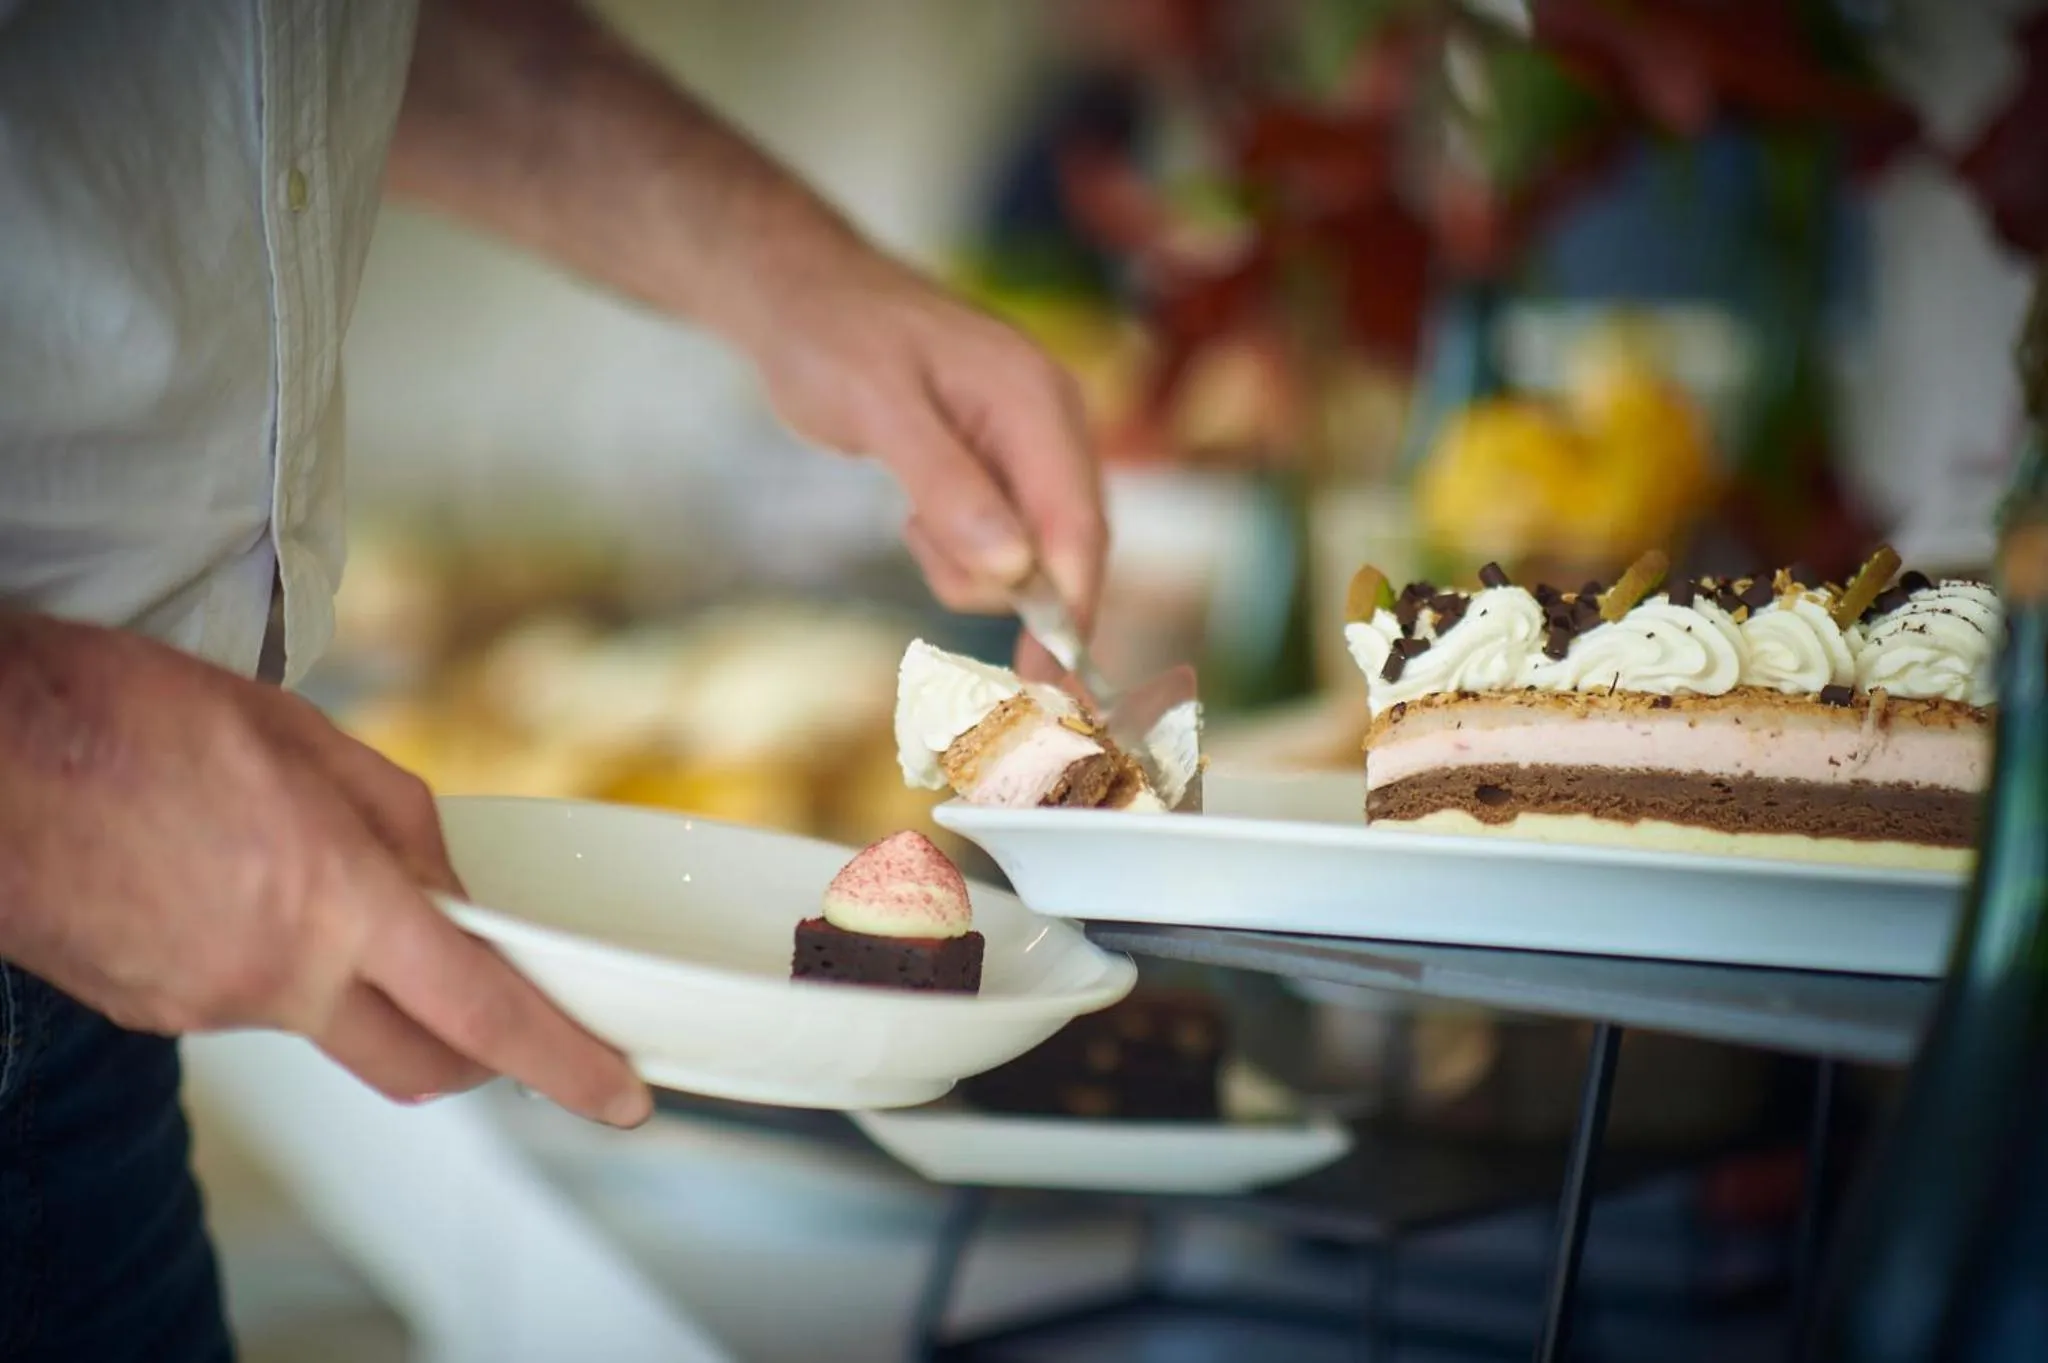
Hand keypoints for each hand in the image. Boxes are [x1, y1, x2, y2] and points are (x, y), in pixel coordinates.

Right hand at [0, 612, 650, 1126]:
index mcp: (334, 903)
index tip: (623, 1096)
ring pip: (331, 1026)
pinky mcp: (153, 1014)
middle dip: (484, 1055)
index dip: (567, 1063)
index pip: (483, 1013)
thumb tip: (452, 883)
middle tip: (505, 1008)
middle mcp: (276, 979)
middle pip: (422, 1063)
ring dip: (364, 984)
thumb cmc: (123, 718)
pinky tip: (239, 891)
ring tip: (316, 882)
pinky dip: (280, 968)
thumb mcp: (295, 734)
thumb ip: (397, 818)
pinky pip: (252, 1006)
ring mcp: (208, 1009)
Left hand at [748, 251, 1109, 654]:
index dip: (1070, 609)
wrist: (802, 297)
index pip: (1077, 524)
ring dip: (971, 564)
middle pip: (1070, 546)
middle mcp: (1053, 421)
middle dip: (1015, 592)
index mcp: (1035, 399)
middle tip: (934, 568)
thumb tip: (1014, 569)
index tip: (1047, 681)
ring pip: (1034, 553)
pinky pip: (1006, 539)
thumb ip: (947, 485)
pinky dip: (962, 549)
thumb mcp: (878, 410)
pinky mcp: (1007, 465)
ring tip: (910, 519)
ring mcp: (1034, 444)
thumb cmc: (832, 340)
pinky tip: (918, 514)